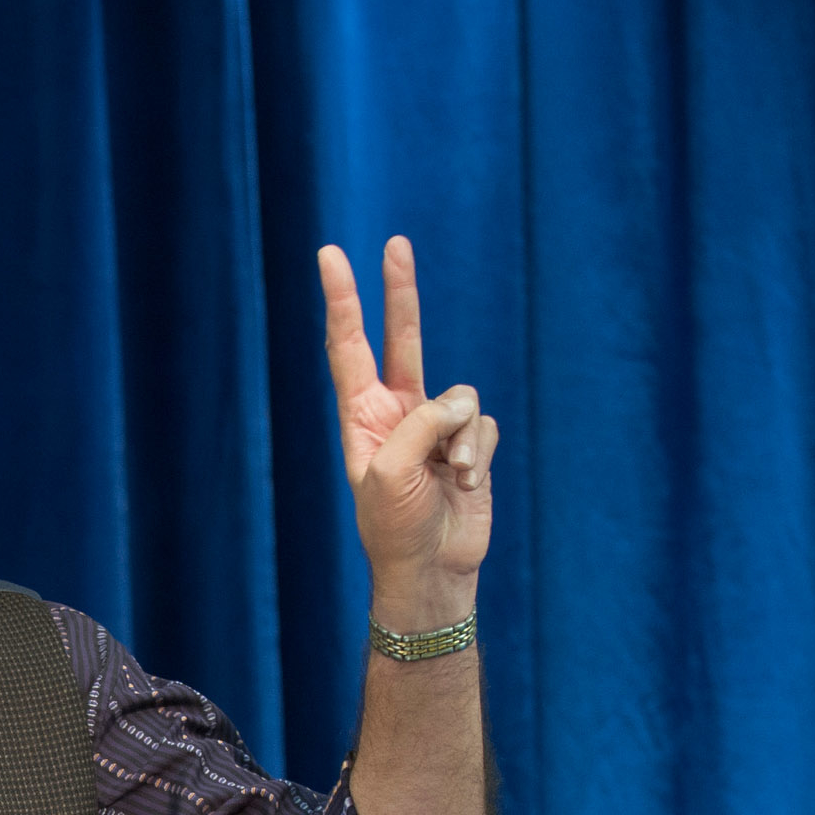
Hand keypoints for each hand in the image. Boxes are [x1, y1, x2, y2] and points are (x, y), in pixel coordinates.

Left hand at [317, 236, 499, 609]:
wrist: (432, 571)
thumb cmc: (396, 527)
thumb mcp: (393, 471)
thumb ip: (422, 422)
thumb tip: (460, 402)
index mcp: (361, 416)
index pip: (349, 345)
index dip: (343, 300)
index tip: (330, 256)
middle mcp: (397, 412)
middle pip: (402, 337)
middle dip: (399, 292)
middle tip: (395, 243)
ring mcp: (435, 427)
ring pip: (461, 396)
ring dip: (460, 436)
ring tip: (452, 475)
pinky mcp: (469, 444)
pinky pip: (483, 426)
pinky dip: (479, 453)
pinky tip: (468, 485)